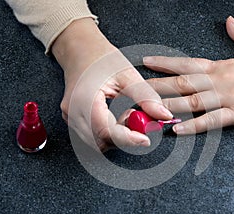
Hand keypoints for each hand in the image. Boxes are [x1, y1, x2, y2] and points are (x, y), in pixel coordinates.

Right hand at [52, 18, 172, 150]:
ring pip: (98, 142)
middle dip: (124, 138)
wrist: (80, 50)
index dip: (129, 139)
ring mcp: (70, 118)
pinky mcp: (73, 121)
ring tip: (126, 113)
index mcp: (85, 99)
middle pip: (101, 142)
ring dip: (117, 136)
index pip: (106, 132)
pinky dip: (109, 134)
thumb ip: (146, 98)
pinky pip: (93, 137)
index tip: (146, 138)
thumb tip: (164, 116)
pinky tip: (116, 118)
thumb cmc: (101, 58)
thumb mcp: (128, 75)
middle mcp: (73, 112)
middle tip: (138, 119)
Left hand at [144, 16, 233, 133]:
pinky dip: (194, 125)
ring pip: (191, 101)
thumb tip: (229, 21)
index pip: (186, 63)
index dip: (165, 62)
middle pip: (180, 82)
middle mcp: (219, 80)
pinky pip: (212, 120)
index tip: (146, 62)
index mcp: (221, 66)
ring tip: (146, 111)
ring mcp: (228, 96)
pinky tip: (177, 129)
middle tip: (134, 90)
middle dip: (155, 86)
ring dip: (167, 106)